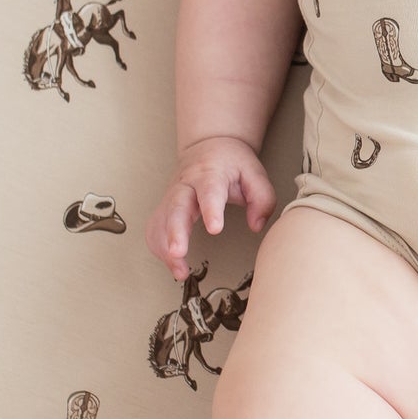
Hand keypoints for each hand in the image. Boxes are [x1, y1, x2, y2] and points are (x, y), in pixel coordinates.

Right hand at [146, 135, 278, 280]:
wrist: (209, 147)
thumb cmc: (233, 163)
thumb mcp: (255, 174)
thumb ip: (262, 198)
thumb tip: (256, 225)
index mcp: (210, 174)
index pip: (209, 191)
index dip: (211, 209)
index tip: (215, 229)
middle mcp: (186, 184)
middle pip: (176, 207)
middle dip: (175, 232)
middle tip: (178, 253)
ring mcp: (172, 196)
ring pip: (161, 221)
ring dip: (165, 247)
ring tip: (179, 271)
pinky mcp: (165, 207)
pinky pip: (155, 228)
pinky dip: (159, 247)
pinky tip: (171, 263)